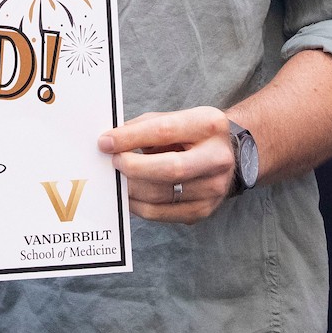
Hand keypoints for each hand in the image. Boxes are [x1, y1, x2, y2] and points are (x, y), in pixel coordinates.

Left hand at [99, 106, 237, 224]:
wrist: (226, 155)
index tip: (105, 142)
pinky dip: (138, 205)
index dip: (130, 138)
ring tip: (117, 177)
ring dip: (132, 188)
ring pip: (162, 195)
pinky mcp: (203, 211)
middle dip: (133, 167)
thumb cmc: (191, 134)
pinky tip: (129, 193)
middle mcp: (218, 159)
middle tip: (113, 161)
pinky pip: (161, 213)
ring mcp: (214, 189)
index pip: (164, 131)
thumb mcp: (175, 119)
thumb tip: (110, 142)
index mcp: (209, 125)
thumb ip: (144, 127)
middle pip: (170, 169)